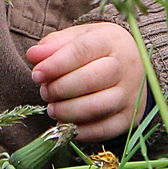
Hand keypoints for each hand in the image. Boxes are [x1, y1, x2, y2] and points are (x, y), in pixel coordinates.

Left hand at [25, 22, 146, 142]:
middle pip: (91, 80)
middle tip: (44, 92)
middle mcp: (125, 67)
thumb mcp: (77, 37)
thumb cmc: (97, 49)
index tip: (37, 74)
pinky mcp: (130, 118)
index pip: (82, 50)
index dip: (56, 64)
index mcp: (110, 40)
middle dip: (60, 88)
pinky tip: (66, 124)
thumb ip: (53, 45)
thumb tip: (33, 56)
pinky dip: (81, 131)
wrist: (134, 63)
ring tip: (52, 108)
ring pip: (98, 107)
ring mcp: (130, 95)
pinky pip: (105, 130)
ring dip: (68, 111)